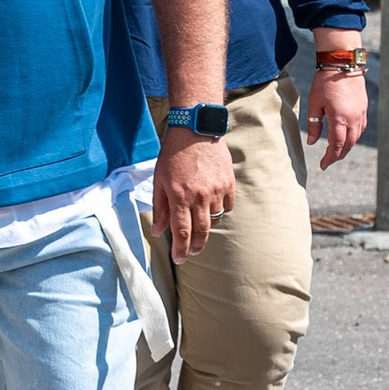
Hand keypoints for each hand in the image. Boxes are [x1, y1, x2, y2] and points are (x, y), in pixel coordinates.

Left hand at [151, 127, 234, 261]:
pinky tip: (211, 205)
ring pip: (215, 220)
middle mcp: (200, 196)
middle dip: (196, 247)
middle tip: (191, 253)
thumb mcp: (159, 180)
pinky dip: (220, 210)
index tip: (179, 260)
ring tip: (198, 220)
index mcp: (179, 196)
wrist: (196, 129)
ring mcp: (217, 190)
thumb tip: (159, 232)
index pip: (182, 232)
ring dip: (206, 225)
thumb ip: (160, 208)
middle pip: (201, 232)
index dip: (181, 250)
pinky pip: (227, 206)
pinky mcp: (229, 183)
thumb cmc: (173, 154)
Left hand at [307, 58, 368, 168]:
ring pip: (356, 137)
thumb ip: (314, 125)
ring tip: (337, 151)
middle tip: (329, 161)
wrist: (342, 63)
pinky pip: (361, 127)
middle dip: (339, 155)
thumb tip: (312, 143)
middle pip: (348, 144)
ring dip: (347, 147)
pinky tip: (347, 137)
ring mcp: (360, 113)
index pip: (336, 145)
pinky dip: (354, 136)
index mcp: (339, 118)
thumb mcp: (314, 103)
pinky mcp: (364, 107)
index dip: (330, 157)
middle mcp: (353, 118)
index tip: (323, 165)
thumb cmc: (324, 82)